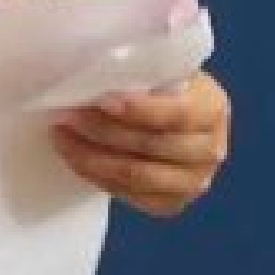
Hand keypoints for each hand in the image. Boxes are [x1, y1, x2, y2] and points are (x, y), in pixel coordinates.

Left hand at [52, 70, 230, 216]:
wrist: (170, 121)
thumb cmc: (162, 88)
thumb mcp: (163, 70)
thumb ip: (144, 71)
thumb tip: (99, 71)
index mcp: (213, 108)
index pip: (177, 115)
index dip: (138, 111)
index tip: (101, 101)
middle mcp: (210, 150)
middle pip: (151, 146)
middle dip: (102, 131)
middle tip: (66, 115)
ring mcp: (193, 182)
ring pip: (136, 176)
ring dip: (91, 157)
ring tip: (61, 136)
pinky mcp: (171, 204)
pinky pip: (129, 195)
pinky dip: (97, 177)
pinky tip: (76, 157)